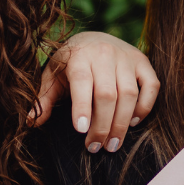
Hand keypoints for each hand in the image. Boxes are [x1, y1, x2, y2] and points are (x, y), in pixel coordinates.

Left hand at [28, 31, 160, 153]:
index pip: (83, 82)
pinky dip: (145, 106)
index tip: (82, 130)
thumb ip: (44, 98)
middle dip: (102, 125)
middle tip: (96, 147)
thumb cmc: (70, 62)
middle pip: (108, 95)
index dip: (83, 107)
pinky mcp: (143, 61)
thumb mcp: (53, 75)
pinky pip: (152, 86)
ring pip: (129, 94)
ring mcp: (126, 57)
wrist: (94, 37)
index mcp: (79, 56)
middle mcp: (104, 54)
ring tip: (112, 144)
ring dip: (122, 123)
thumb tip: (31, 122)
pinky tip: (133, 122)